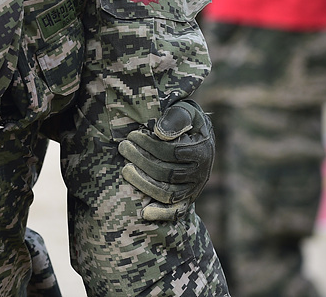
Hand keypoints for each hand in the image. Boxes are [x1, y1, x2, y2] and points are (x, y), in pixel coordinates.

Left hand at [118, 100, 213, 221]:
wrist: (196, 136)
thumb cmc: (185, 121)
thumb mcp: (185, 111)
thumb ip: (175, 118)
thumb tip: (160, 133)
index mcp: (202, 151)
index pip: (172, 153)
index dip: (150, 145)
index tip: (132, 135)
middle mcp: (201, 173)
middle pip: (167, 174)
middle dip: (141, 160)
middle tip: (123, 148)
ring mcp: (194, 189)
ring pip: (168, 194)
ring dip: (144, 184)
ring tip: (125, 170)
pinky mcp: (187, 200)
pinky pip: (176, 211)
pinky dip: (161, 213)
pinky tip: (144, 213)